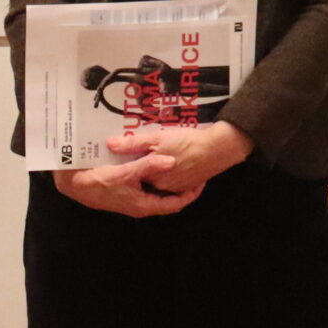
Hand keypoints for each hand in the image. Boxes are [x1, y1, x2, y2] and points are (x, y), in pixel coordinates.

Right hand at [52, 156, 198, 216]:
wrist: (75, 186)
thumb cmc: (99, 181)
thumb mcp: (125, 172)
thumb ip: (148, 165)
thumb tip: (171, 161)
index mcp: (145, 204)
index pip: (176, 203)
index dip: (191, 194)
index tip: (202, 181)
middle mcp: (142, 206)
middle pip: (169, 199)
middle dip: (182, 188)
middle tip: (193, 173)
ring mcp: (134, 201)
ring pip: (158, 193)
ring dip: (168, 183)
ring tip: (178, 168)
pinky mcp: (127, 195)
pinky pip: (148, 189)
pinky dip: (156, 180)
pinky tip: (155, 166)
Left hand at [104, 120, 253, 195]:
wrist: (218, 148)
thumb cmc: (186, 143)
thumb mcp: (156, 139)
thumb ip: (132, 144)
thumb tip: (110, 145)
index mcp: (153, 180)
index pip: (134, 177)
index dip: (129, 167)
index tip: (123, 160)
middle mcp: (164, 188)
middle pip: (147, 179)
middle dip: (144, 168)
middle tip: (143, 154)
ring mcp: (178, 187)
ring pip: (162, 179)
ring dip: (159, 170)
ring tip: (159, 153)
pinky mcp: (190, 184)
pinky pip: (176, 179)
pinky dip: (172, 171)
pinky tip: (174, 157)